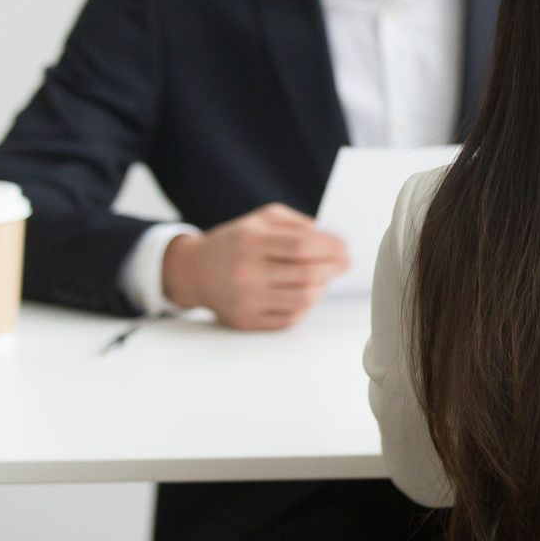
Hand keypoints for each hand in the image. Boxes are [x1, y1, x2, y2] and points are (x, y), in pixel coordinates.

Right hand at [162, 203, 348, 329]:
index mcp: (251, 241)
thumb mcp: (261, 219)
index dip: (330, 248)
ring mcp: (246, 300)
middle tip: (344, 263)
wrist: (194, 271)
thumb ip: (297, 224)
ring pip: (303, 299)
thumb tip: (331, 238)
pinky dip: (306, 305)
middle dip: (333, 268)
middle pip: (306, 275)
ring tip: (324, 277)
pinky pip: (290, 318)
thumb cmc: (236, 240)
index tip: (345, 248)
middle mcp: (246, 272)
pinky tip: (307, 292)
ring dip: (322, 287)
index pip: (301, 246)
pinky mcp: (246, 321)